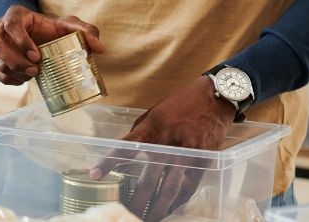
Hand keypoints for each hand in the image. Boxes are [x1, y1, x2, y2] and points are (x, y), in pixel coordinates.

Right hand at [0, 5, 103, 84]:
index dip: (22, 41)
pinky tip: (22, 79)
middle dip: (15, 61)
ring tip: (31, 76)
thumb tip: (99, 48)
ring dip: (12, 71)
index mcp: (15, 15)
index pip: (11, 24)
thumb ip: (85, 31)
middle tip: (35, 71)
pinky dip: (7, 78)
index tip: (37, 56)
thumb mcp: (68, 26)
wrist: (31, 36)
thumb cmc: (49, 30)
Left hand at [90, 76, 236, 219]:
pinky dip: (177, 202)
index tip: (94, 174)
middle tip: (126, 212)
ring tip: (147, 218)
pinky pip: (188, 188)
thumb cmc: (178, 105)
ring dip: (158, 208)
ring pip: (170, 189)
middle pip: (149, 179)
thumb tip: (124, 153)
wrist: (214, 98)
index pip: (125, 148)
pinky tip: (167, 210)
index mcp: (152, 129)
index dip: (109, 162)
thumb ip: (139, 134)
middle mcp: (169, 144)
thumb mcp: (152, 114)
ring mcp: (188, 155)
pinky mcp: (203, 162)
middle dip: (137, 200)